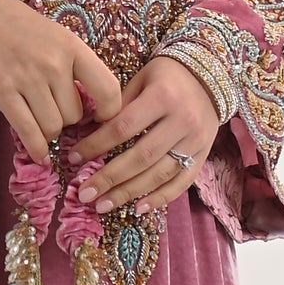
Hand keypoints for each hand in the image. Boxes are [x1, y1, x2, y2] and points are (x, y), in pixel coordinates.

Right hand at [0, 0, 122, 162]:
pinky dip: (36, 148)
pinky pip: (28, 131)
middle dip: (66, 120)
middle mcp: (54, 64)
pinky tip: (39, 152)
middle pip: (74, 115)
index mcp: (72, 47)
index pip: (108, 89)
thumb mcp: (55, 35)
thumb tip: (91, 103)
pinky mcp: (3, 93)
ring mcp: (28, 79)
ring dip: (49, 131)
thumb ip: (73, 64)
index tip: (99, 117)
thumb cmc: (16, 24)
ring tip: (40, 120)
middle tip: (54, 111)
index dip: (109, 111)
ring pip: (53, 127)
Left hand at [66, 55, 218, 213]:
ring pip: (159, 174)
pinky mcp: (203, 155)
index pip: (123, 127)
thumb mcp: (141, 79)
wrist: (210, 77)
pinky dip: (160, 198)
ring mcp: (195, 141)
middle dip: (109, 178)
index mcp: (162, 97)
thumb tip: (88, 135)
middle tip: (84, 193)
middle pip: (141, 156)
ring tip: (102, 205)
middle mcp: (181, 121)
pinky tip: (137, 208)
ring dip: (128, 193)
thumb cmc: (166, 76)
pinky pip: (181, 182)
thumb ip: (119, 106)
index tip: (73, 159)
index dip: (96, 145)